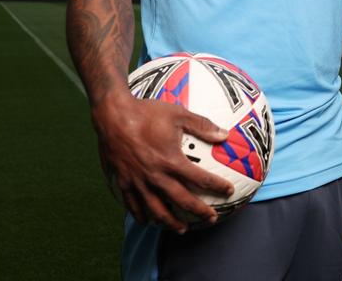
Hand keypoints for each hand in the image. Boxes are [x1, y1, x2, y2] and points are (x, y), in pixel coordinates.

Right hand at [93, 94, 232, 232]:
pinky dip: (142, 216)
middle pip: (182, 201)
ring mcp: (138, 182)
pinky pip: (133, 206)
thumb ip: (202, 125)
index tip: (228, 191)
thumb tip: (225, 134)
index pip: (201, 179)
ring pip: (157, 210)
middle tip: (211, 218)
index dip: (217, 186)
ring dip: (171, 222)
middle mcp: (156, 176)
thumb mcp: (179, 115)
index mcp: (171, 161)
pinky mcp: (123, 183)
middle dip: (199, 212)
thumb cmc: (147, 113)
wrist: (113, 116)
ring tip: (182, 229)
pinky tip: (148, 221)